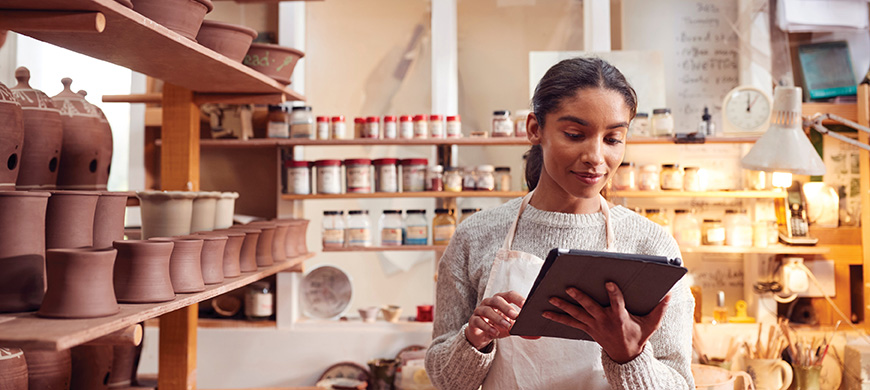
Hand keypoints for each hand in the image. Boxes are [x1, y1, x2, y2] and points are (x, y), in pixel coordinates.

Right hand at [465, 291, 532, 349]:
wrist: (482, 335)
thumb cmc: (498, 326)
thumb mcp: (511, 328)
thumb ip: (523, 330)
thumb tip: (538, 335)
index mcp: (501, 300)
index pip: (509, 295)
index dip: (517, 299)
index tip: (526, 305)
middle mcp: (489, 302)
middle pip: (497, 300)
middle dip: (507, 307)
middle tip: (515, 316)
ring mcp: (480, 310)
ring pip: (487, 310)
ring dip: (498, 318)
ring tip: (507, 326)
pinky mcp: (473, 321)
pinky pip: (479, 321)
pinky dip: (487, 327)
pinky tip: (495, 332)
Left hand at [542, 282, 670, 363]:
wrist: (626, 356)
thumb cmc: (638, 336)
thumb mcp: (652, 324)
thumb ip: (660, 308)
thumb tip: (670, 294)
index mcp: (620, 317)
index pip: (617, 303)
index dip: (614, 293)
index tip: (610, 282)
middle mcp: (604, 321)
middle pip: (590, 307)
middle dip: (580, 297)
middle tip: (569, 288)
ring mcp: (593, 325)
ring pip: (576, 315)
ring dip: (562, 307)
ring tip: (550, 298)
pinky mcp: (587, 329)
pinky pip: (570, 323)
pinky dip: (557, 318)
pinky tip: (545, 313)